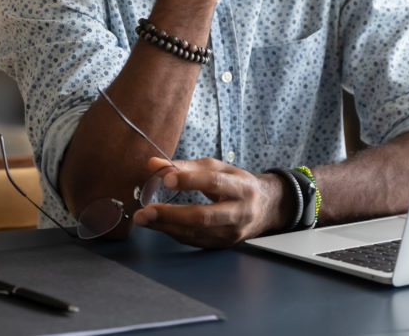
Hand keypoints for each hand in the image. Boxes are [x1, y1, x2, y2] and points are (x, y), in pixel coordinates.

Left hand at [132, 156, 288, 247]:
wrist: (265, 208)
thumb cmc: (237, 184)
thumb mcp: (218, 168)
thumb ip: (186, 166)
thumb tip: (154, 164)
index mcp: (241, 187)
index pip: (214, 183)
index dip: (190, 180)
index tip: (166, 179)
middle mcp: (240, 212)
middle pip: (204, 216)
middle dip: (172, 214)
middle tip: (146, 211)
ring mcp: (232, 233)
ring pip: (197, 232)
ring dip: (167, 226)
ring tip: (144, 219)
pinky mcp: (223, 245)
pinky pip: (195, 241)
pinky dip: (174, 233)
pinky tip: (158, 225)